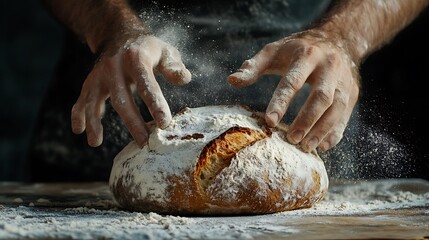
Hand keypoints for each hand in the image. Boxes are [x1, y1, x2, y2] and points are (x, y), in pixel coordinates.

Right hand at [71, 35, 191, 146]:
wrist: (120, 34)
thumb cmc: (148, 49)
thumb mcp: (165, 51)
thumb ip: (174, 66)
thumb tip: (184, 79)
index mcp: (136, 58)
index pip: (147, 84)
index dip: (156, 104)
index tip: (165, 123)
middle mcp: (114, 66)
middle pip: (122, 98)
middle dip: (132, 122)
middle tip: (144, 142)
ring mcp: (100, 75)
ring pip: (94, 100)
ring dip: (95, 122)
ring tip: (95, 143)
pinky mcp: (90, 82)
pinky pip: (82, 99)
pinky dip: (78, 115)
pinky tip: (79, 131)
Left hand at [228, 30, 359, 151]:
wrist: (336, 40)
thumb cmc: (297, 49)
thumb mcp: (273, 51)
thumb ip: (253, 66)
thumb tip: (231, 81)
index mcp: (307, 55)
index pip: (293, 81)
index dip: (281, 102)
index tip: (270, 122)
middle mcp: (329, 67)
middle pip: (321, 97)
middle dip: (306, 120)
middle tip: (291, 139)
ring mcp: (344, 81)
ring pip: (336, 108)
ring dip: (322, 130)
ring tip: (305, 147)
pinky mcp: (352, 93)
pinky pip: (345, 116)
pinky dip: (335, 133)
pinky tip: (323, 147)